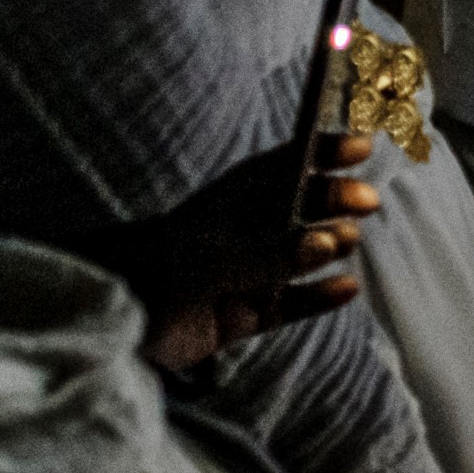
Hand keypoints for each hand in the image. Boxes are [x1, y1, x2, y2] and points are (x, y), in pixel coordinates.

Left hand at [108, 133, 381, 372]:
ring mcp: (251, 273)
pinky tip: (346, 288)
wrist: (108, 326)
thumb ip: (274, 252)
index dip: (321, 152)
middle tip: (365, 202)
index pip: (284, 166)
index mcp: (232, 201)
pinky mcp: (249, 314)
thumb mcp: (214, 256)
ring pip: (306, 253)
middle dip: (336, 200)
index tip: (360, 146)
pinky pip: (296, 303)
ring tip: (343, 242)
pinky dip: (321, 297)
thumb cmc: (155, 273)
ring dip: (331, 245)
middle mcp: (247, 232)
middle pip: (304, 207)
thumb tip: (333, 241)